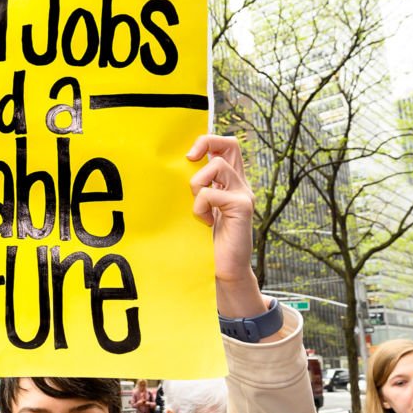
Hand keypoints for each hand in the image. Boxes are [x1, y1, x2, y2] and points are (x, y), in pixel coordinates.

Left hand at [186, 135, 265, 317]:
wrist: (224, 272)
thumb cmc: (206, 242)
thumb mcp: (197, 210)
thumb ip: (194, 191)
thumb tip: (169, 171)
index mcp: (229, 182)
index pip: (226, 146)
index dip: (207, 141)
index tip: (188, 156)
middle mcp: (239, 184)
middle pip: (230, 143)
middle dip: (206, 144)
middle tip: (190, 160)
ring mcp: (243, 194)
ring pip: (218, 166)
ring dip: (197, 183)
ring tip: (198, 207)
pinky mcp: (242, 207)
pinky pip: (212, 193)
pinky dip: (200, 207)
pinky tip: (204, 223)